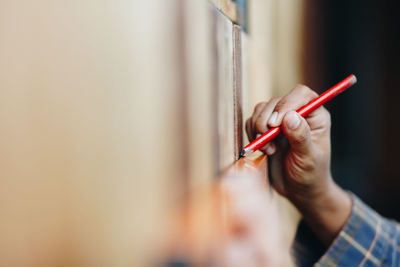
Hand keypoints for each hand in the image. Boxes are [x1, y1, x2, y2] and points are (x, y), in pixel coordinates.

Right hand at [246, 84, 351, 245]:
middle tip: (268, 141)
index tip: (276, 123)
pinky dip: (252, 134)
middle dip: (267, 120)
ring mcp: (280, 122)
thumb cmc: (311, 176)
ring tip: (268, 148)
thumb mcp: (308, 159)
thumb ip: (300, 137)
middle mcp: (298, 114)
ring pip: (262, 109)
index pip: (302, 94)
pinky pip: (252, 121)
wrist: (298, 192)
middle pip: (277, 101)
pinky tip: (264, 149)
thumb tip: (290, 116)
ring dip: (258, 128)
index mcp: (315, 117)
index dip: (287, 103)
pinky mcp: (266, 130)